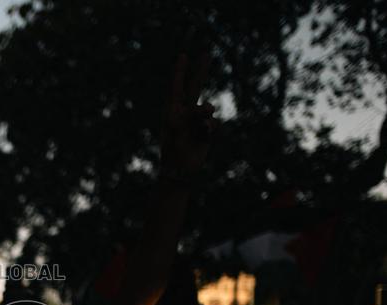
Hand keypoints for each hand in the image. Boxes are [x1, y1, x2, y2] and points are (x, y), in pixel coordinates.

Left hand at [160, 51, 215, 176]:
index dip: (180, 71)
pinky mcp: (206, 130)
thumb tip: (204, 110)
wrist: (180, 169)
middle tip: (206, 53)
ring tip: (200, 129)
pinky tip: (203, 138)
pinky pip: (213, 123)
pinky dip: (209, 130)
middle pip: (195, 87)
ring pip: (208, 108)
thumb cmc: (173, 151)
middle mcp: (184, 112)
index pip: (176, 87)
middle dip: (200, 70)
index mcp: (172, 110)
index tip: (183, 55)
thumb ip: (187, 118)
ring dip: (205, 116)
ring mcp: (196, 120)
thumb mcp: (175, 133)